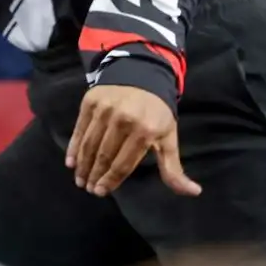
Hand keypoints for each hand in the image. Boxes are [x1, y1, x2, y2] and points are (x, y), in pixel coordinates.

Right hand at [66, 85, 200, 197]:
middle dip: (95, 176)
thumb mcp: (168, 137)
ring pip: (90, 145)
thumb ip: (174, 168)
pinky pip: (80, 130)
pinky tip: (71, 162)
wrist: (143, 73)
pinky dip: (73, 147)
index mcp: (145, 131)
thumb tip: (194, 192)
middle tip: (88, 188)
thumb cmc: (157, 111)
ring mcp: (105, 109)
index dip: (110, 181)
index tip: (100, 192)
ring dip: (83, 165)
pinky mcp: (91, 101)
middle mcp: (123, 120)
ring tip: (80, 179)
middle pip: (104, 156)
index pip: (123, 163)